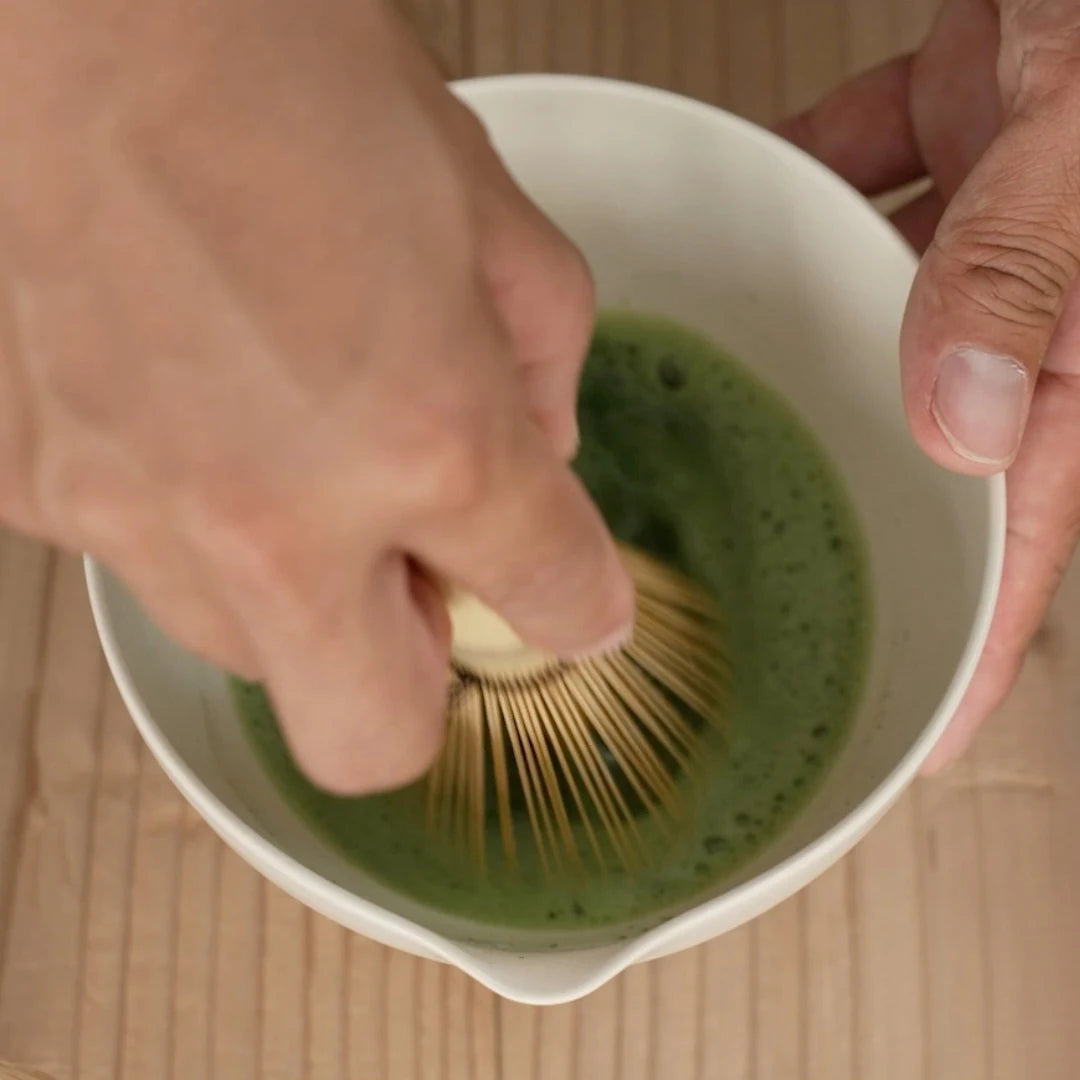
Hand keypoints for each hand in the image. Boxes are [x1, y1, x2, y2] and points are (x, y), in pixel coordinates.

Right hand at [0, 0, 632, 792]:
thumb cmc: (295, 79)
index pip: (550, 606)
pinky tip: (205, 413)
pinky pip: (148, 560)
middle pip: (370, 743)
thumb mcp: (493, 222)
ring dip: (305, 593)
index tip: (571, 600)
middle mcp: (273, 516)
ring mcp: (134, 514)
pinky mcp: (36, 488)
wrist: (91, 9)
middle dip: (421, 682)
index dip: (578, 609)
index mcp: (426, 442)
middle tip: (428, 578)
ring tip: (303, 461)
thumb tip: (535, 461)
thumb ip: (542, 376)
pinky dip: (200, 520)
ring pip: (254, 654)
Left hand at [778, 0, 1079, 770]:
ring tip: (716, 416)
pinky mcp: (962, 137)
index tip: (917, 727)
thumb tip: (965, 419)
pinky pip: (859, 194)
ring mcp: (997, 219)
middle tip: (771, 585)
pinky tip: (740, 235)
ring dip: (813, 351)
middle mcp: (1041, 297)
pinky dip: (805, 208)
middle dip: (866, 507)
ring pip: (887, 319)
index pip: (1030, 532)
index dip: (980, 643)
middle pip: (937, 443)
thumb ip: (1031, 272)